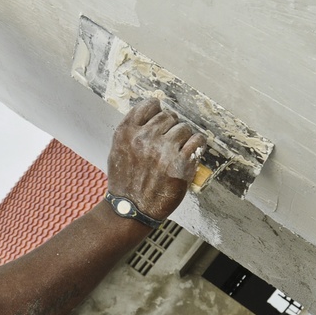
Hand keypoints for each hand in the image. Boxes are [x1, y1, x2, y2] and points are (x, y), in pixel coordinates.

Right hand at [106, 98, 206, 220]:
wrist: (130, 209)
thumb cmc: (125, 182)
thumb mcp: (118, 150)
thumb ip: (133, 131)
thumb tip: (153, 113)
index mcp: (126, 132)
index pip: (150, 105)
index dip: (157, 113)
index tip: (159, 123)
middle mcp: (144, 137)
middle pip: (169, 116)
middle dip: (170, 128)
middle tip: (167, 145)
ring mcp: (163, 149)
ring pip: (184, 128)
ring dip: (183, 138)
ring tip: (176, 153)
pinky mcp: (180, 163)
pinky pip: (197, 140)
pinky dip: (197, 144)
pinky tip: (191, 152)